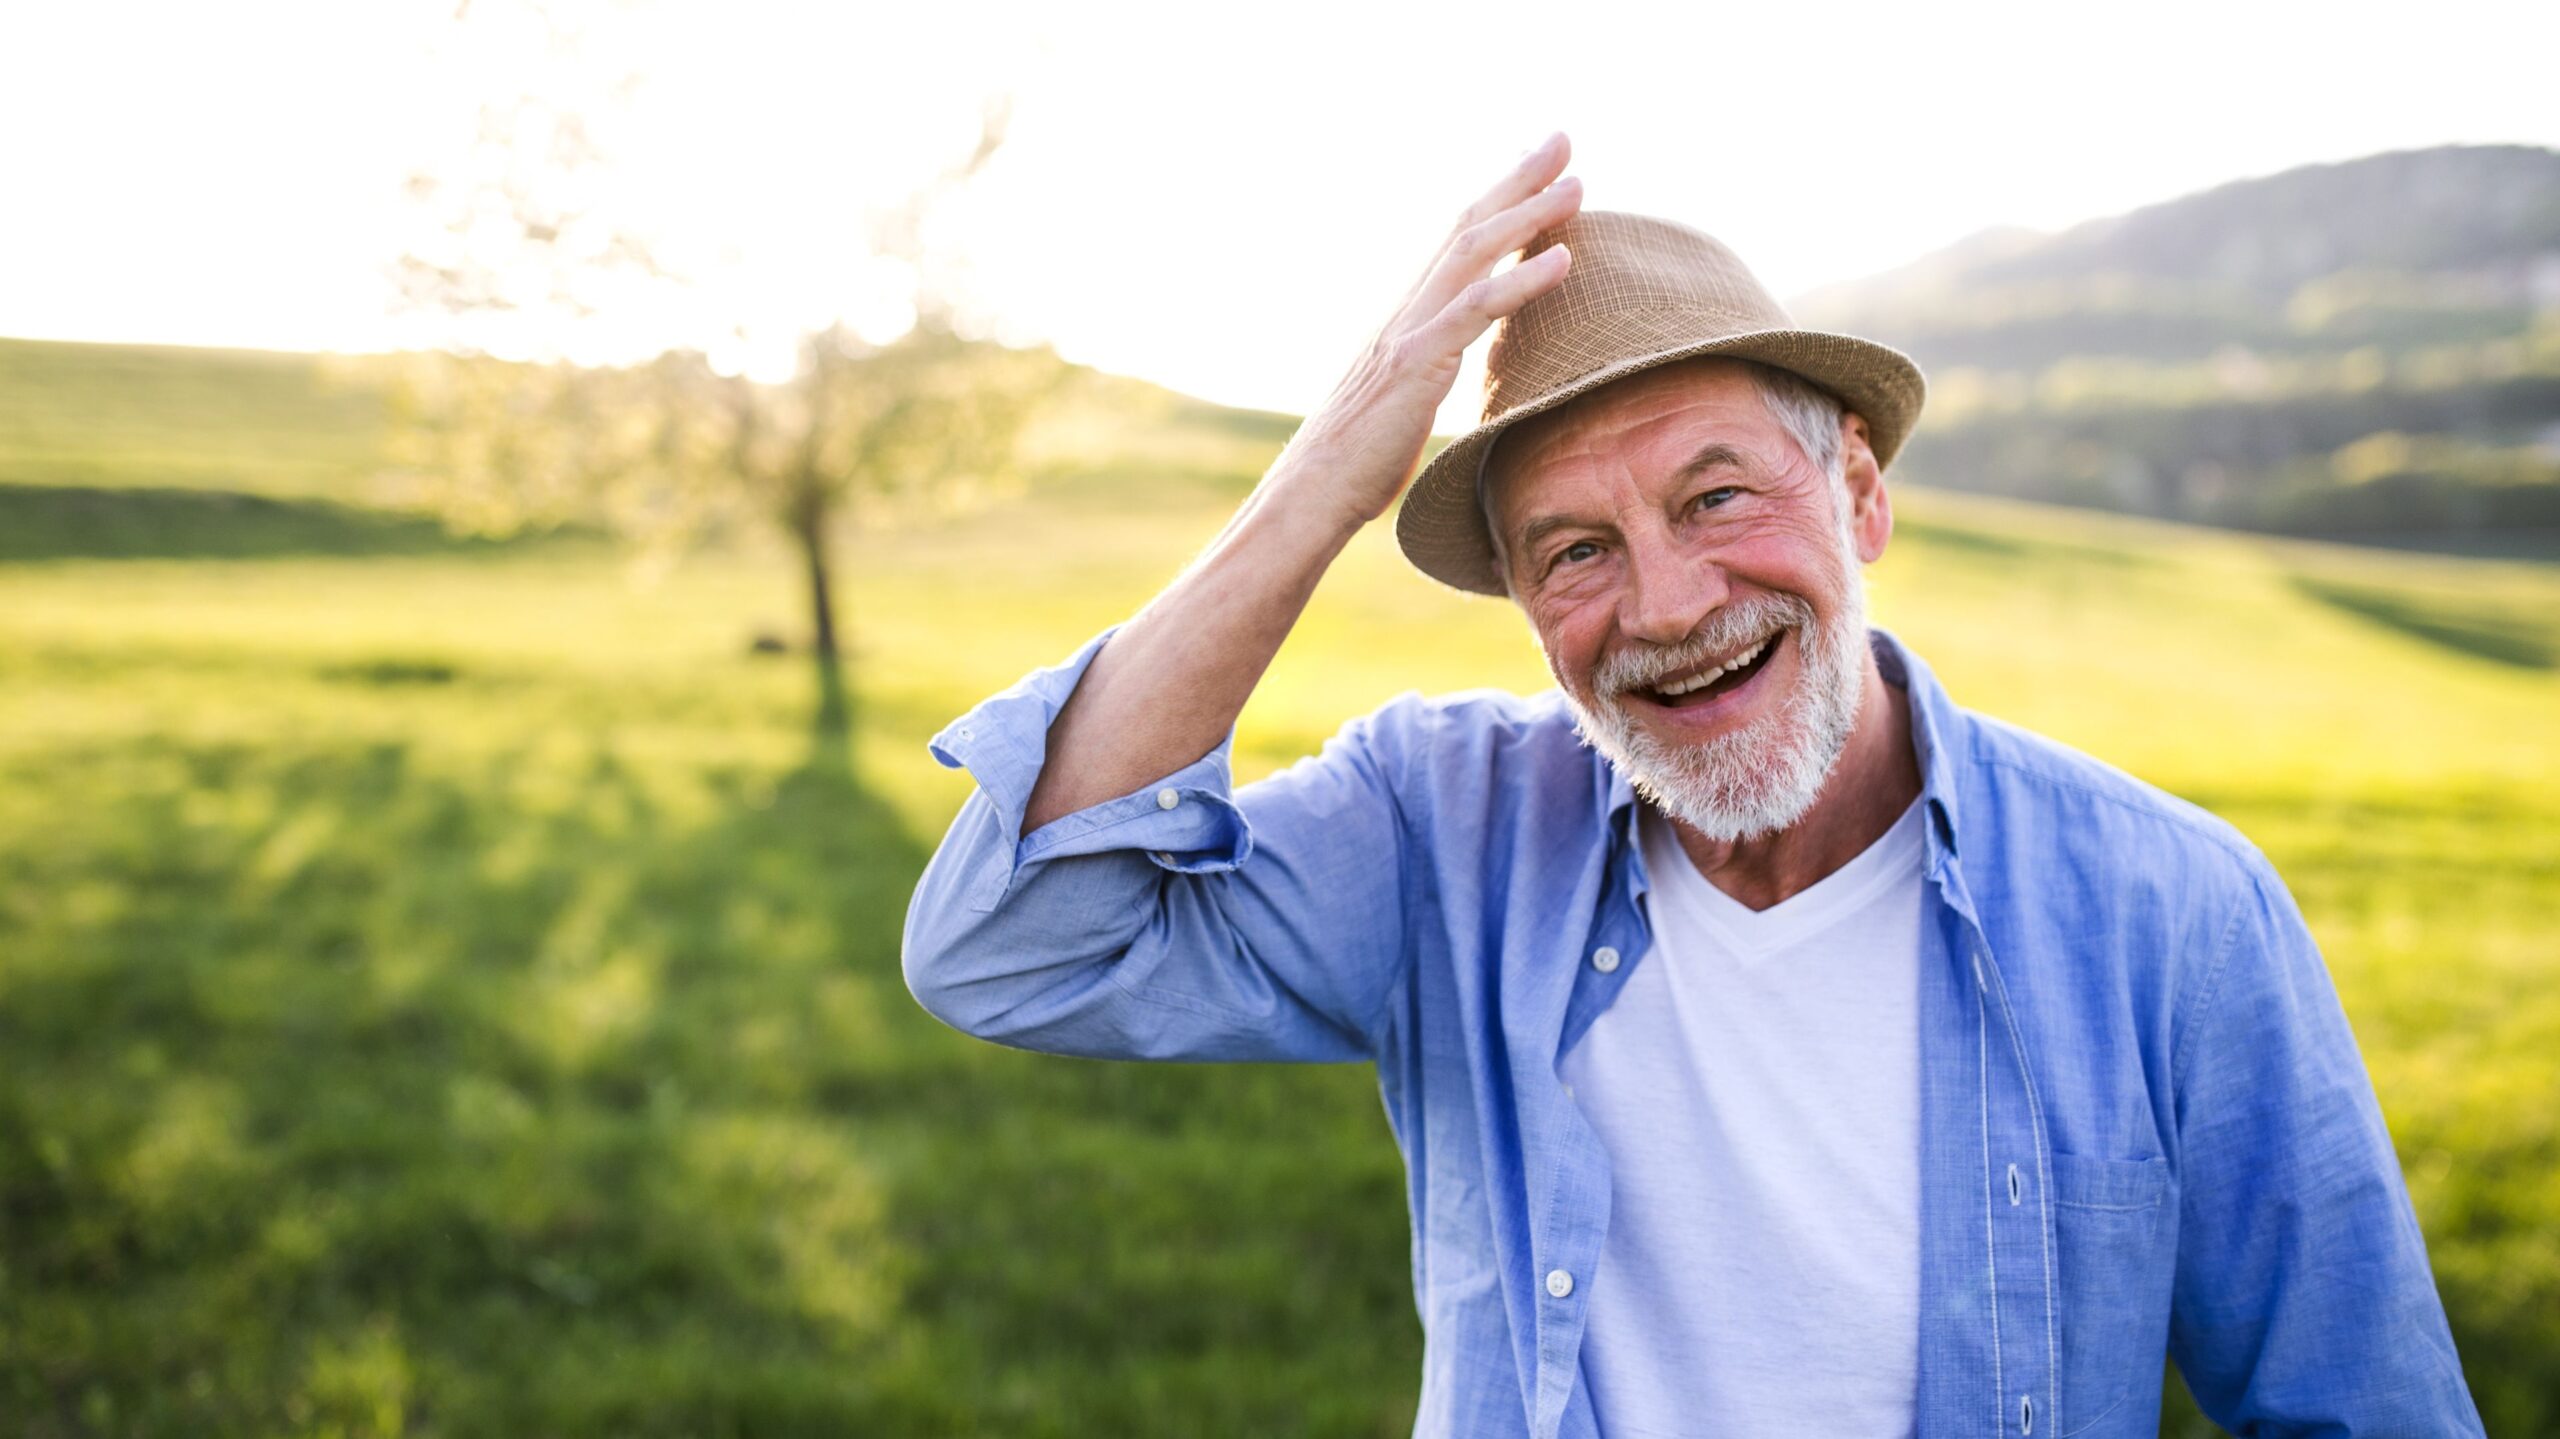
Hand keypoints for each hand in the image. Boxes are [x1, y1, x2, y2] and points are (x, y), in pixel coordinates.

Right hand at [1271, 131, 1581, 528]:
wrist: (1311, 495)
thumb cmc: (1355, 464)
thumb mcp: (1401, 405)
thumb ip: (1426, 373)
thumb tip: (1446, 373)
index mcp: (1407, 318)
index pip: (1457, 244)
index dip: (1497, 200)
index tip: (1537, 166)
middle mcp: (1407, 311)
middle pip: (1467, 227)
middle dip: (1517, 180)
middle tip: (1562, 139)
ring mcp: (1409, 333)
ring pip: (1473, 254)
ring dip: (1528, 214)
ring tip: (1577, 184)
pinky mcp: (1416, 364)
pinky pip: (1475, 311)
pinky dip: (1522, 280)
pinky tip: (1564, 258)